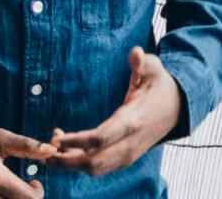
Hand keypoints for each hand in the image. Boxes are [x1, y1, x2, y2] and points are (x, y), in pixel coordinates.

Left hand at [46, 47, 181, 174]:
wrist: (177, 109)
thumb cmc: (159, 86)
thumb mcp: (154, 69)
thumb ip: (143, 62)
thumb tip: (135, 52)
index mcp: (133, 122)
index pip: (101, 138)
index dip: (76, 141)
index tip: (56, 136)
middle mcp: (129, 144)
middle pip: (94, 163)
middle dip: (66, 161)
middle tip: (44, 150)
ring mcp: (127, 155)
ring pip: (95, 170)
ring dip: (70, 164)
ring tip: (51, 148)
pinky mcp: (123, 159)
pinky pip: (99, 168)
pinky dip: (79, 164)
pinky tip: (65, 149)